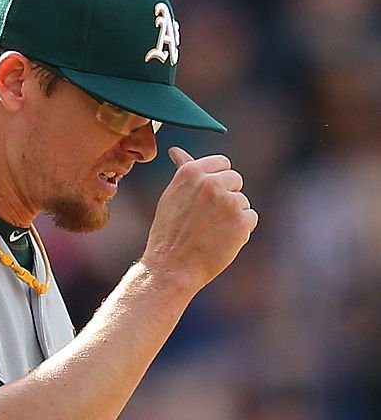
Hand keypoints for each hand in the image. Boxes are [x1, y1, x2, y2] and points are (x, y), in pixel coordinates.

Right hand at [141, 146, 257, 292]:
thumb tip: (176, 150)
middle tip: (206, 220)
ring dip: (232, 216)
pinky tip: (221, 241)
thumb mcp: (171, 196)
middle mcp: (211, 182)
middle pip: (235, 180)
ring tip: (210, 233)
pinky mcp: (241, 220)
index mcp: (191, 172)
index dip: (217, 182)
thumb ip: (182, 172)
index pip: (222, 163)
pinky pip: (251, 218)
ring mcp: (228, 201)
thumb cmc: (169, 234)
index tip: (207, 199)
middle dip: (226, 197)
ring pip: (243, 201)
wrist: (171, 268)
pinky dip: (240, 231)